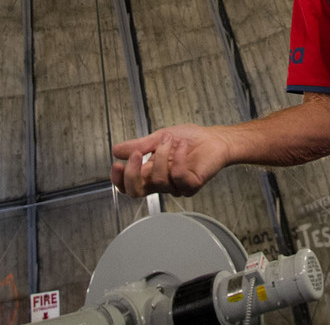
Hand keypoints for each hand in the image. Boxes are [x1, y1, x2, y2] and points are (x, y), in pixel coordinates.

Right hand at [111, 124, 230, 197]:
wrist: (214, 139)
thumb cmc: (189, 139)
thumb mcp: (159, 137)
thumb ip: (139, 145)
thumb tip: (116, 150)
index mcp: (150, 173)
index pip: (129, 186)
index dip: (119, 180)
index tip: (117, 164)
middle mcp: (161, 183)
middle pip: (137, 192)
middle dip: (132, 174)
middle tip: (137, 154)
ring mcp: (176, 186)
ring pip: (158, 179)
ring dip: (161, 155)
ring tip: (169, 139)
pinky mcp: (191, 185)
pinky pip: (178, 176)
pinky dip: (178, 158)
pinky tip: (181, 146)